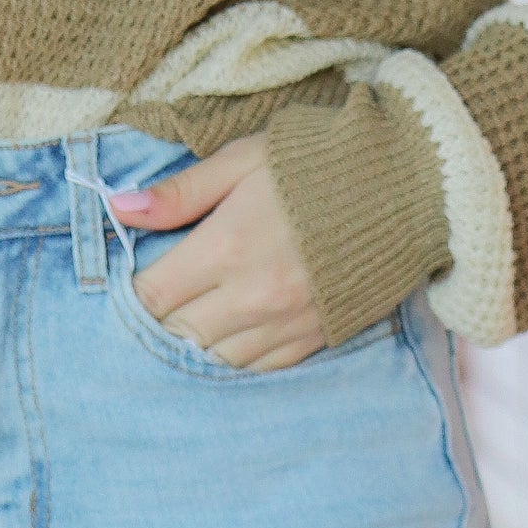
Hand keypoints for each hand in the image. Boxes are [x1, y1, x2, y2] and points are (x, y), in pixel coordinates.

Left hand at [112, 133, 325, 369]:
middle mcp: (253, 296)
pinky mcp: (316, 338)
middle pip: (176, 333)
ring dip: (194, 342)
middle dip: (158, 319)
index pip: (152, 294)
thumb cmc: (319, 161)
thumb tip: (118, 208)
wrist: (409, 185)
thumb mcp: (243, 159)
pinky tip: (228, 334)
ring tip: (191, 317)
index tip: (136, 275)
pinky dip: (234, 355)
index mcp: (228, 247)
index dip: (133, 290)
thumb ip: (180, 192)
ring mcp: (286, 323)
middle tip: (158, 299)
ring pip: (213, 360)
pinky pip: (258, 368)